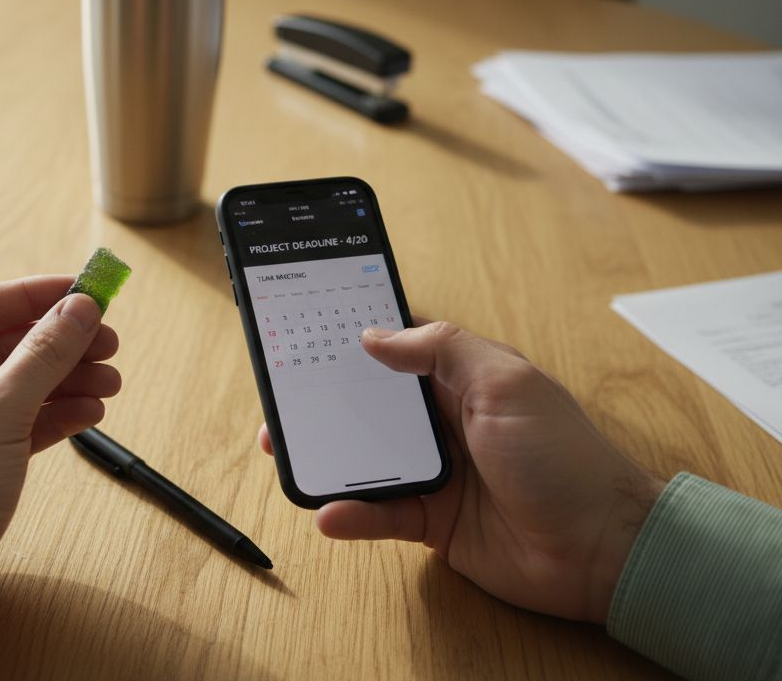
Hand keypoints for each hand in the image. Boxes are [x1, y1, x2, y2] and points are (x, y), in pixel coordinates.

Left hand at [0, 276, 120, 606]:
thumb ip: (42, 355)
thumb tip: (79, 309)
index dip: (37, 297)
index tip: (85, 293)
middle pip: (3, 346)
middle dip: (59, 345)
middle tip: (108, 343)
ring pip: (16, 386)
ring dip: (64, 381)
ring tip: (109, 383)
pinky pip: (18, 423)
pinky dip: (54, 416)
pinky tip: (89, 413)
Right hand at [258, 322, 663, 622]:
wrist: (601, 548)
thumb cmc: (564, 457)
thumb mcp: (506, 383)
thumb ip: (441, 349)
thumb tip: (375, 335)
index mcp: (464, 380)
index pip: (398, 352)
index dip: (355, 343)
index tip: (307, 333)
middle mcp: (445, 423)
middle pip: (369, 406)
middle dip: (323, 401)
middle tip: (280, 399)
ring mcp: (437, 473)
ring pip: (365, 460)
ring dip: (326, 458)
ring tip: (284, 454)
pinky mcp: (433, 522)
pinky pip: (380, 515)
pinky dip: (352, 515)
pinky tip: (329, 514)